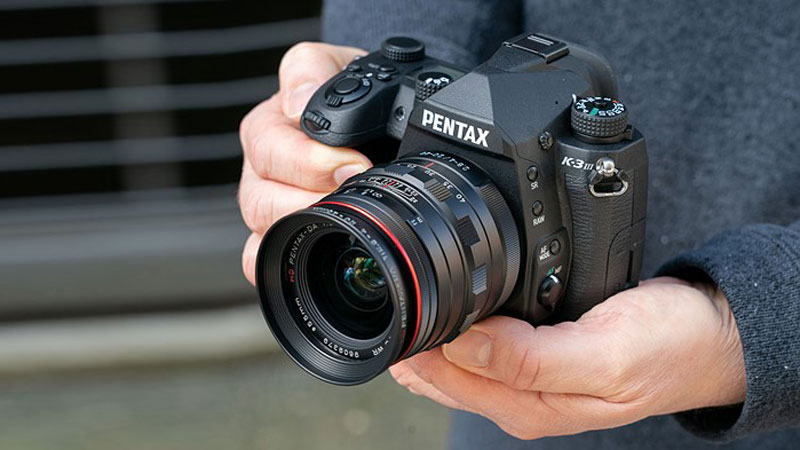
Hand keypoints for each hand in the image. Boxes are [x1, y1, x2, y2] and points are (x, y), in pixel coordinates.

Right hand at [239, 42, 370, 284]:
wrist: (376, 117)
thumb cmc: (350, 93)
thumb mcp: (333, 62)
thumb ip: (311, 69)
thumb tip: (297, 102)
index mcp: (268, 129)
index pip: (268, 150)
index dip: (309, 161)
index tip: (351, 163)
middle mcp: (262, 171)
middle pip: (260, 199)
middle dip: (309, 200)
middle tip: (352, 194)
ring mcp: (269, 206)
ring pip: (260, 232)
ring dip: (301, 229)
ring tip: (342, 220)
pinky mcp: (280, 235)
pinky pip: (259, 260)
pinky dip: (279, 263)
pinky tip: (311, 255)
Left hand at [390, 277, 745, 439]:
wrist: (710, 337)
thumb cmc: (667, 349)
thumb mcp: (604, 356)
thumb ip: (531, 358)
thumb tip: (463, 343)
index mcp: (529, 405)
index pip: (447, 379)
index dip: (416, 345)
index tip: (397, 307)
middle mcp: (522, 396)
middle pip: (444, 374)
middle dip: (413, 341)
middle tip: (391, 297)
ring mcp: (531, 378)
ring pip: (461, 360)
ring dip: (433, 335)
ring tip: (407, 302)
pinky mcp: (541, 354)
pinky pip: (487, 344)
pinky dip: (463, 327)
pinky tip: (451, 312)